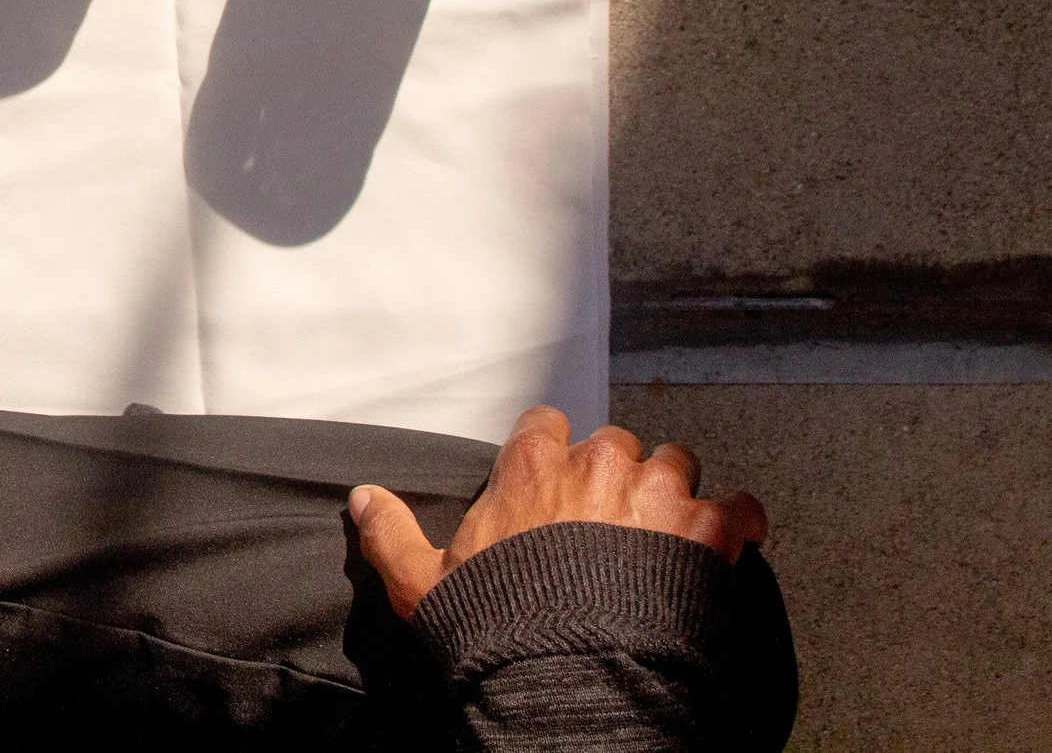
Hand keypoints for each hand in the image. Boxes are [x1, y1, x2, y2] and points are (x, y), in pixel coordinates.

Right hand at [350, 406, 769, 618]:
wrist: (570, 674)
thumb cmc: (497, 626)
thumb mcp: (423, 583)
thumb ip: (391, 532)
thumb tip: (359, 497)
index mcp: (531, 465)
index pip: (544, 425)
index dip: (549, 451)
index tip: (551, 480)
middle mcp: (597, 464)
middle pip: (615, 443)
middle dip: (614, 475)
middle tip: (608, 520)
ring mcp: (658, 494)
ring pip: (677, 463)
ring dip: (671, 492)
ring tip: (665, 529)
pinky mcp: (708, 532)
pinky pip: (740, 507)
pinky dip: (738, 522)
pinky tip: (731, 541)